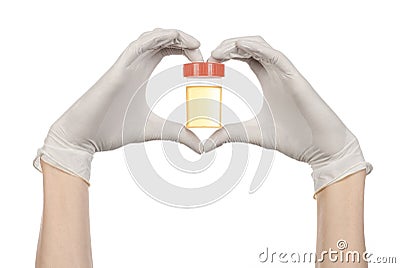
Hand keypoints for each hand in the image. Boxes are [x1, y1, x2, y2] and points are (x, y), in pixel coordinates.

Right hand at [34, 28, 203, 182]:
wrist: (83, 137)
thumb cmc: (111, 129)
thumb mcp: (154, 129)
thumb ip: (177, 133)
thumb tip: (200, 146)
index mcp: (142, 73)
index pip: (167, 49)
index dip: (186, 50)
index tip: (204, 64)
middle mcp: (135, 65)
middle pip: (162, 38)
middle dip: (185, 41)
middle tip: (203, 56)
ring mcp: (126, 65)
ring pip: (151, 37)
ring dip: (174, 35)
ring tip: (194, 46)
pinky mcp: (117, 70)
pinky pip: (137, 45)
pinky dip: (156, 38)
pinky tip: (173, 39)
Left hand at [204, 36, 371, 193]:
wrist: (322, 148)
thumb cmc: (295, 138)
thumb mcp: (253, 133)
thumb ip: (231, 134)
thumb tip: (207, 143)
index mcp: (268, 81)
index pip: (245, 56)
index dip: (226, 54)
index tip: (208, 63)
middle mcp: (276, 73)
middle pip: (250, 46)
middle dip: (228, 46)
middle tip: (210, 56)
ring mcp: (286, 74)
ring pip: (261, 46)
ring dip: (238, 44)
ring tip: (219, 53)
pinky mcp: (295, 78)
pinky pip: (276, 56)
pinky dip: (258, 49)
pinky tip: (240, 48)